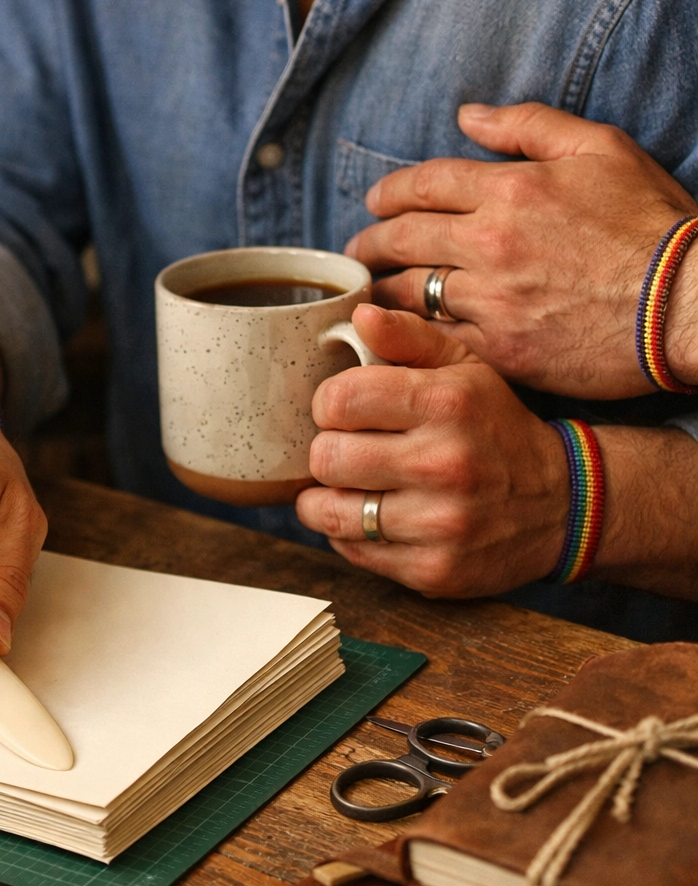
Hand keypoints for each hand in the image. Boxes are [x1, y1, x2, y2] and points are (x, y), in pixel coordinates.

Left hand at [295, 304, 569, 597]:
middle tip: (348, 451)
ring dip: (327, 499)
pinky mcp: (432, 570)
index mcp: (447, 403)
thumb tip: (359, 315)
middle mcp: (444, 464)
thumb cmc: (495, 429)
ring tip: (350, 487)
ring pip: (329, 512)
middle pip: (325, 457)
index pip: (338, 400)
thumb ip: (409, 337)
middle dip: (328, 452)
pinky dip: (351, 534)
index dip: (328, 405)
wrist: (561, 505)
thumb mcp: (466, 370)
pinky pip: (352, 551)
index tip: (343, 412)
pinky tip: (374, 517)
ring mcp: (439, 523)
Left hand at [348, 103, 697, 398]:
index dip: (389, 193)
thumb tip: (468, 116)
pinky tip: (400, 332)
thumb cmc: (650, 226)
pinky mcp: (498, 349)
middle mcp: (491, 244)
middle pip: (403, 238)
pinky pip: (435, 339)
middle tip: (356, 251)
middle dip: (370, 243)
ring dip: (380, 291)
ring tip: (369, 293)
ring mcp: (491, 300)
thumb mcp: (602, 151)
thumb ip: (529, 128)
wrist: (686, 306)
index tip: (375, 203)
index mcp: (512, 190)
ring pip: (410, 293)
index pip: (424, 184)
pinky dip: (412, 333)